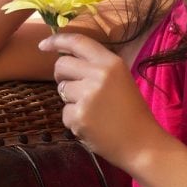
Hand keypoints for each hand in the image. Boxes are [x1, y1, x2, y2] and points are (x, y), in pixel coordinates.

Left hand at [38, 32, 160, 168]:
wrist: (143, 145)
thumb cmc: (131, 112)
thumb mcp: (120, 79)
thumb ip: (96, 67)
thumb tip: (65, 58)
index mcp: (111, 63)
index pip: (77, 41)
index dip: (56, 40)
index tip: (43, 45)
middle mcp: (99, 75)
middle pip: (61, 65)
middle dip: (62, 75)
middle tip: (76, 88)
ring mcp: (87, 96)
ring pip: (61, 90)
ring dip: (70, 100)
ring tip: (93, 111)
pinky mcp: (79, 116)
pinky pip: (64, 113)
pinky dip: (74, 120)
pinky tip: (92, 126)